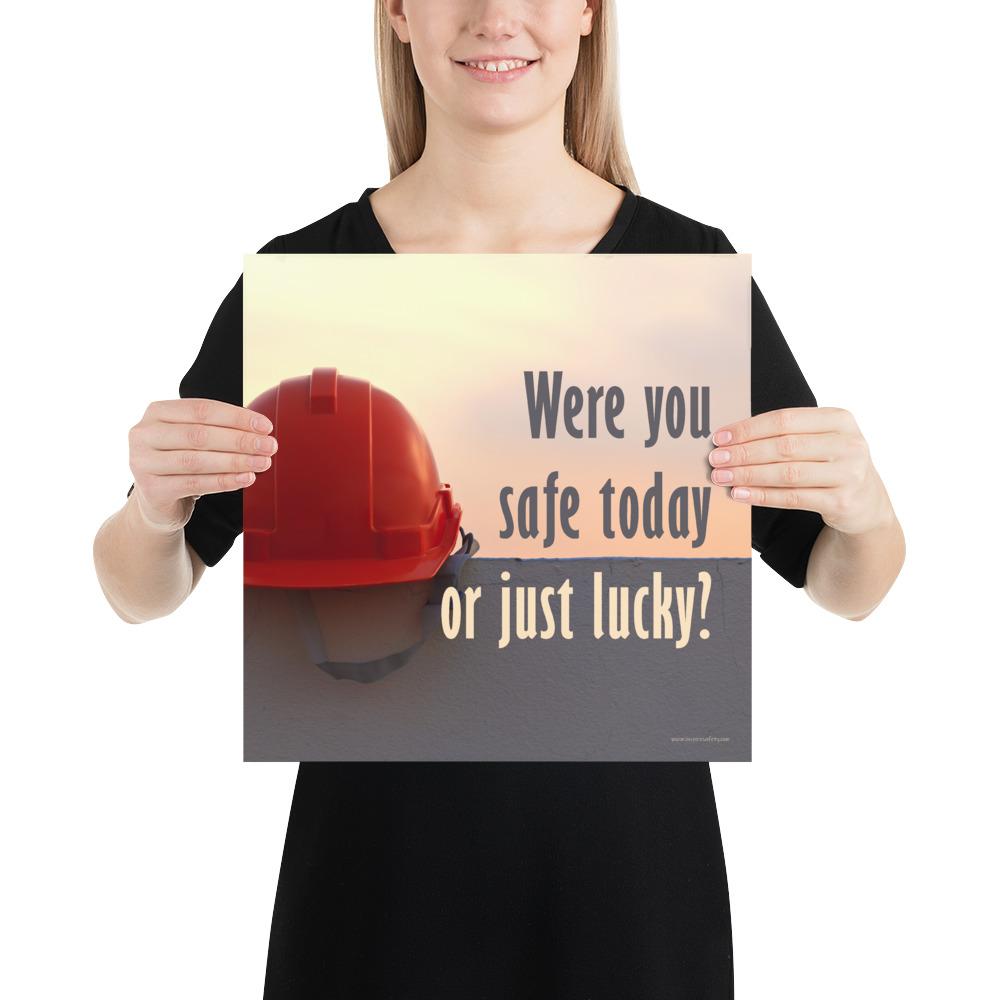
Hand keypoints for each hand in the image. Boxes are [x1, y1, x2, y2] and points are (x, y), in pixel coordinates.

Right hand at [128, 398, 277, 527]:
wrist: (157, 502)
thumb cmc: (181, 462)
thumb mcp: (194, 439)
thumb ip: (219, 429)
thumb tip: (261, 431)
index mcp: (157, 412)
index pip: (202, 409)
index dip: (237, 417)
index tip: (265, 426)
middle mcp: (144, 434)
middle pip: (200, 435)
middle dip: (240, 440)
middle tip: (269, 446)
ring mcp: (142, 462)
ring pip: (197, 460)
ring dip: (236, 461)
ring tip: (262, 463)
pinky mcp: (151, 489)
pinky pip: (195, 483)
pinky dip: (224, 481)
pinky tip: (245, 478)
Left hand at [707, 406, 891, 535]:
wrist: (866, 504)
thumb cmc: (831, 464)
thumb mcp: (819, 441)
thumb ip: (786, 435)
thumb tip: (731, 438)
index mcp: (840, 419)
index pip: (785, 420)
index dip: (749, 428)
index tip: (720, 437)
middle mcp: (849, 444)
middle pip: (784, 446)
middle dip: (744, 453)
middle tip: (716, 459)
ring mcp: (849, 474)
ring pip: (787, 473)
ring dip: (748, 475)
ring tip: (722, 477)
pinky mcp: (842, 502)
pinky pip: (793, 498)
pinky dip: (762, 495)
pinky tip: (740, 494)